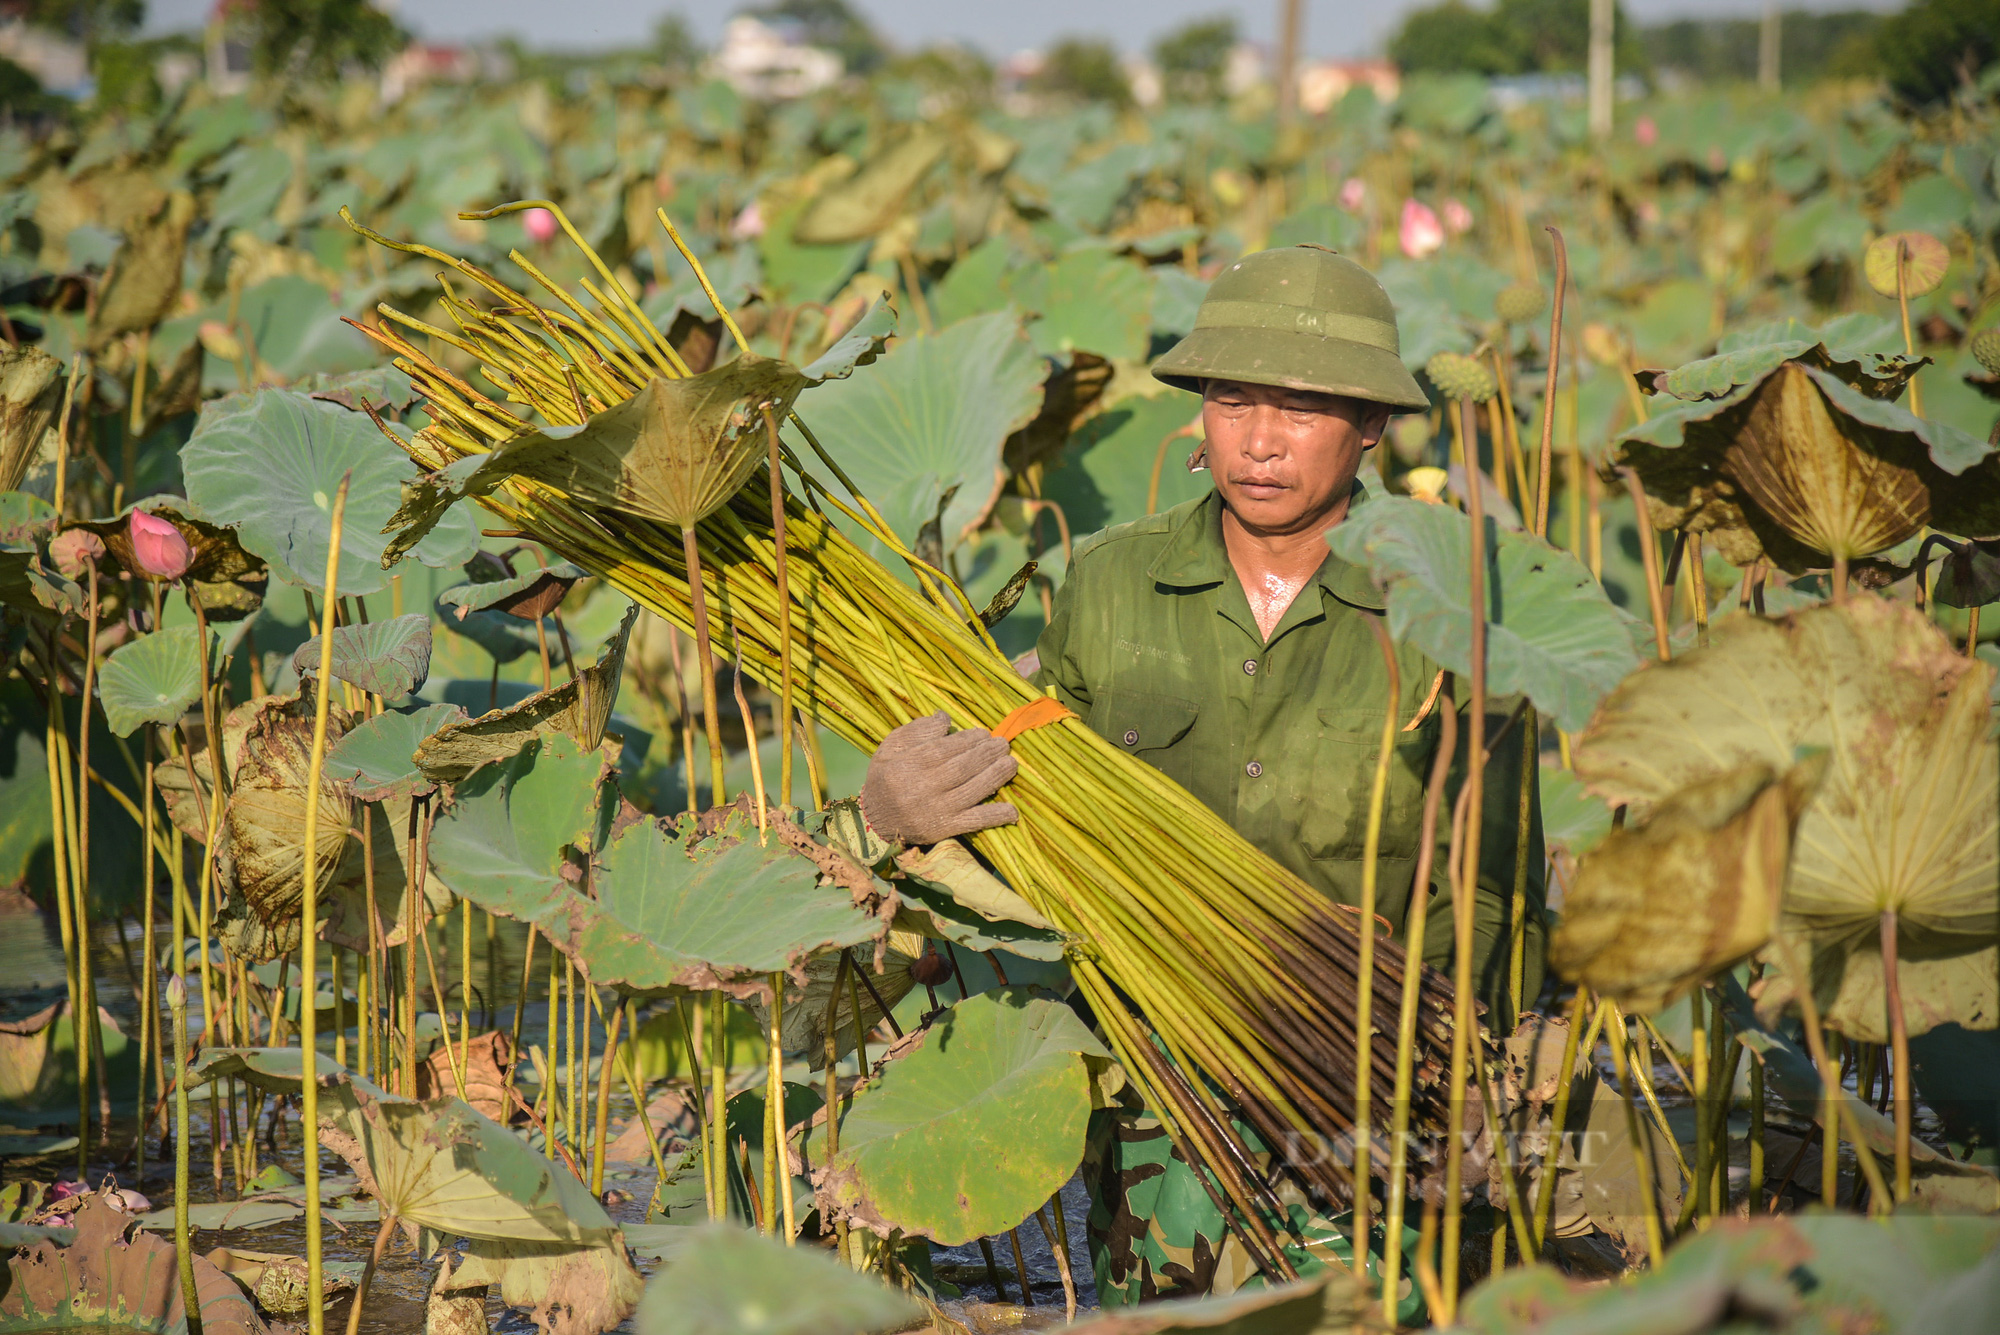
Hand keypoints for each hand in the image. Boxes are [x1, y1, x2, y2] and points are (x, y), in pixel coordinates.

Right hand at [859, 712, 1018, 847]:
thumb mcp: (890, 748)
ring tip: (1011, 764)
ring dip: (996, 776)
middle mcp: (923, 788)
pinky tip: (1012, 811)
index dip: (968, 740)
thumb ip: (916, 731)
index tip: (983, 733)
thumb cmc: (885, 778)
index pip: (944, 750)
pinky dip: (995, 817)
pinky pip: (973, 822)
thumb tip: (944, 718)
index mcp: (908, 765)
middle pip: (962, 768)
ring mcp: (936, 811)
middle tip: (1002, 745)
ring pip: (972, 791)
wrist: (875, 821)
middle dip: (986, 754)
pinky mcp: (945, 829)